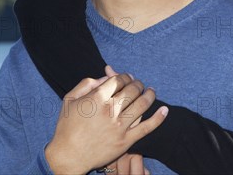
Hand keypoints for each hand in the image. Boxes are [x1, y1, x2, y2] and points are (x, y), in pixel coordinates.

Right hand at [45, 74, 167, 173]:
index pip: (119, 79)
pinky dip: (158, 118)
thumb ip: (87, 84)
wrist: (68, 157)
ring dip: (150, 95)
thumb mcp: (70, 100)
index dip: (125, 76)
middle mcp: (110, 110)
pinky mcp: (126, 141)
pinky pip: (147, 127)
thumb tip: (107, 76)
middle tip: (139, 85)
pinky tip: (165, 110)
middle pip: (133, 90)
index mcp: (97, 98)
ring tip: (151, 92)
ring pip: (143, 104)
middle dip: (138, 84)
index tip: (126, 78)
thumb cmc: (67, 127)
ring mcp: (120, 126)